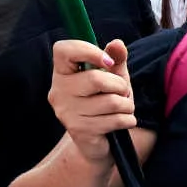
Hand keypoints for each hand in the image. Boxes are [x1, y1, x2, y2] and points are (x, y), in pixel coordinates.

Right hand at [48, 39, 136, 161]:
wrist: (98, 143)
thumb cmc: (105, 104)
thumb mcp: (113, 79)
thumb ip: (116, 60)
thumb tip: (117, 43)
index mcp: (62, 72)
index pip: (63, 50)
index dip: (88, 51)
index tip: (108, 62)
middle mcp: (58, 91)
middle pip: (96, 79)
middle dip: (120, 86)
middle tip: (122, 93)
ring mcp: (66, 111)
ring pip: (111, 102)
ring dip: (127, 105)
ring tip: (123, 109)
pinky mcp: (78, 130)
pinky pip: (115, 120)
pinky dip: (128, 120)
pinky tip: (123, 122)